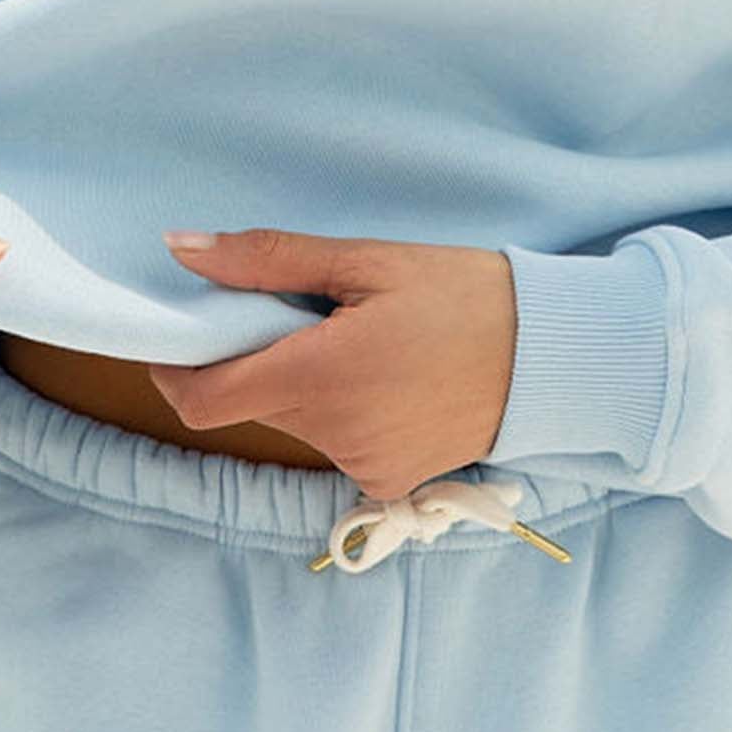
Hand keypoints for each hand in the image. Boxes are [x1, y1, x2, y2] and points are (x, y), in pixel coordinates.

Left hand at [148, 227, 518, 502]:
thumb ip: (267, 260)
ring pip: (295, 422)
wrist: (554, 356)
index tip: (185, 333)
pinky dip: (342, 411)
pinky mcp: (389, 481)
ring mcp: (362, 465)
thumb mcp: (367, 261)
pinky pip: (337, 444)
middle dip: (253, 359)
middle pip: (250, 402)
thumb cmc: (464, 295)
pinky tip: (388, 378)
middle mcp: (334, 434)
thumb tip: (179, 251)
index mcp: (319, 376)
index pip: (202, 398)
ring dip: (302, 384)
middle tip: (304, 311)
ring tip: (362, 341)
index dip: (177, 367)